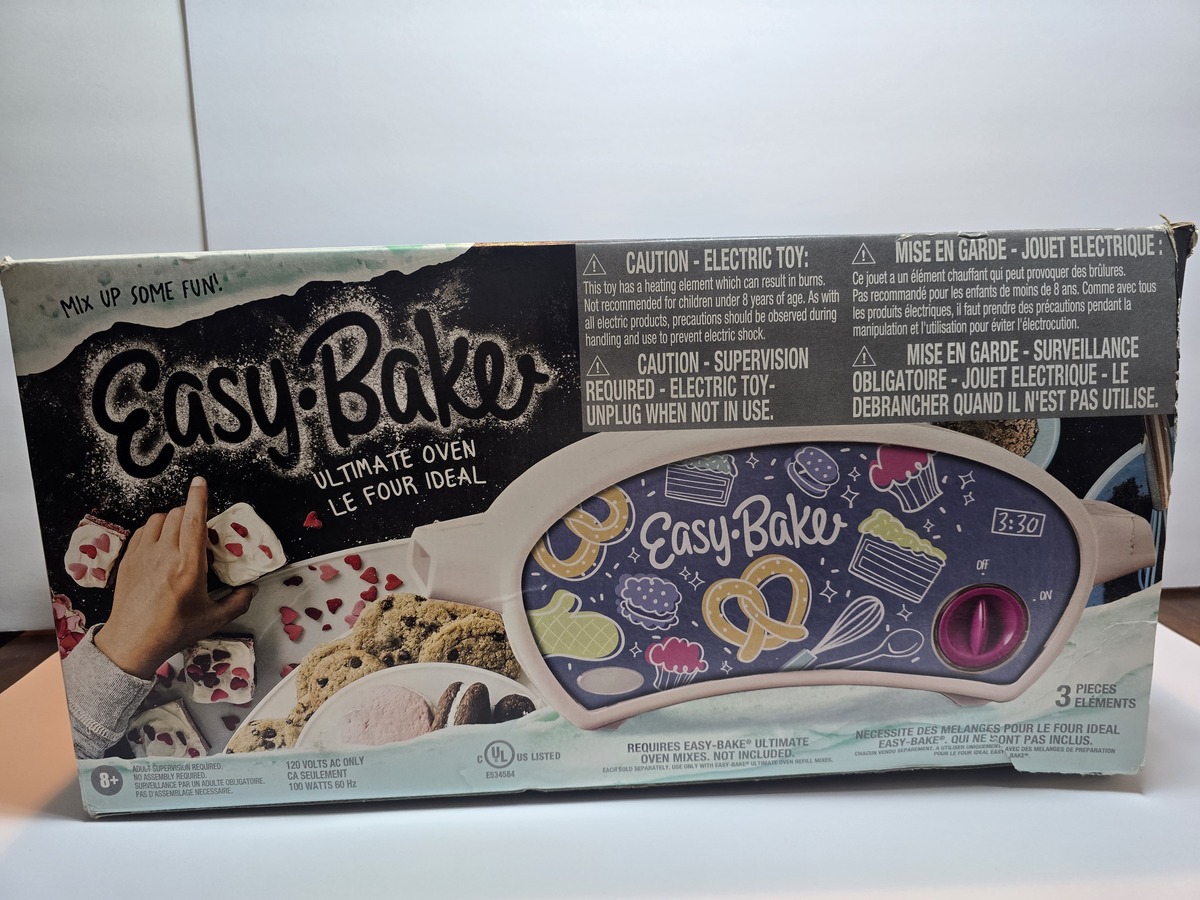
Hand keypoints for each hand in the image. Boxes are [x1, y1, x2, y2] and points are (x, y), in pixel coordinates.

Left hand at [95, 477, 255, 678]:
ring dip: (172, 519)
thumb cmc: (173, 631)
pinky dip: (154, 529)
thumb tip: (251, 590)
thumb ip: (237, 602)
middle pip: (178, 514)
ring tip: (179, 533)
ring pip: (158, 519)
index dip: (199, 496)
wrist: (131, 642)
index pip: (194, 520)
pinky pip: (142, 531)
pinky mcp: (129, 560)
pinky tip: (160, 543)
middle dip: (191, 512)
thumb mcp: (212, 619)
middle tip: (200, 526)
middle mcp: (165, 555)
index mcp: (189, 566)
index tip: (200, 482)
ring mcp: (144, 555)